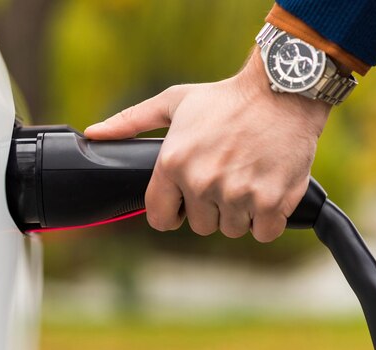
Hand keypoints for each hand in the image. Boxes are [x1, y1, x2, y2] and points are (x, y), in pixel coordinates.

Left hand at [84, 49, 330, 241]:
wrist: (282, 91)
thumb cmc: (225, 98)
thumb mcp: (172, 102)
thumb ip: (130, 121)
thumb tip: (93, 133)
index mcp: (173, 163)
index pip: (158, 218)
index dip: (170, 213)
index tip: (181, 205)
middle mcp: (201, 182)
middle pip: (199, 225)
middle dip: (208, 208)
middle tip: (222, 179)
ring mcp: (236, 194)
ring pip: (231, 229)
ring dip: (238, 213)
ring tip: (245, 179)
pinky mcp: (270, 202)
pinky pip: (262, 232)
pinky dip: (266, 219)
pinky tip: (265, 191)